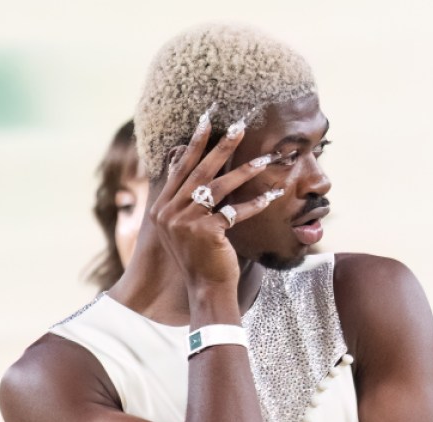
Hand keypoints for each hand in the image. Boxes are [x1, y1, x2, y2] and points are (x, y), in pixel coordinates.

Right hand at [150, 109, 281, 291]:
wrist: (205, 289)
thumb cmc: (200, 258)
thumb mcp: (183, 227)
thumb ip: (184, 200)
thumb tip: (183, 163)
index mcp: (162, 209)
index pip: (180, 169)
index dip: (195, 145)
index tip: (207, 121)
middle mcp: (169, 213)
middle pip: (199, 172)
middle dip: (221, 147)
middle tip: (239, 126)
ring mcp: (186, 222)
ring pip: (219, 188)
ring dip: (245, 171)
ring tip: (264, 158)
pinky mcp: (206, 232)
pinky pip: (235, 211)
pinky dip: (254, 204)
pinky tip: (271, 196)